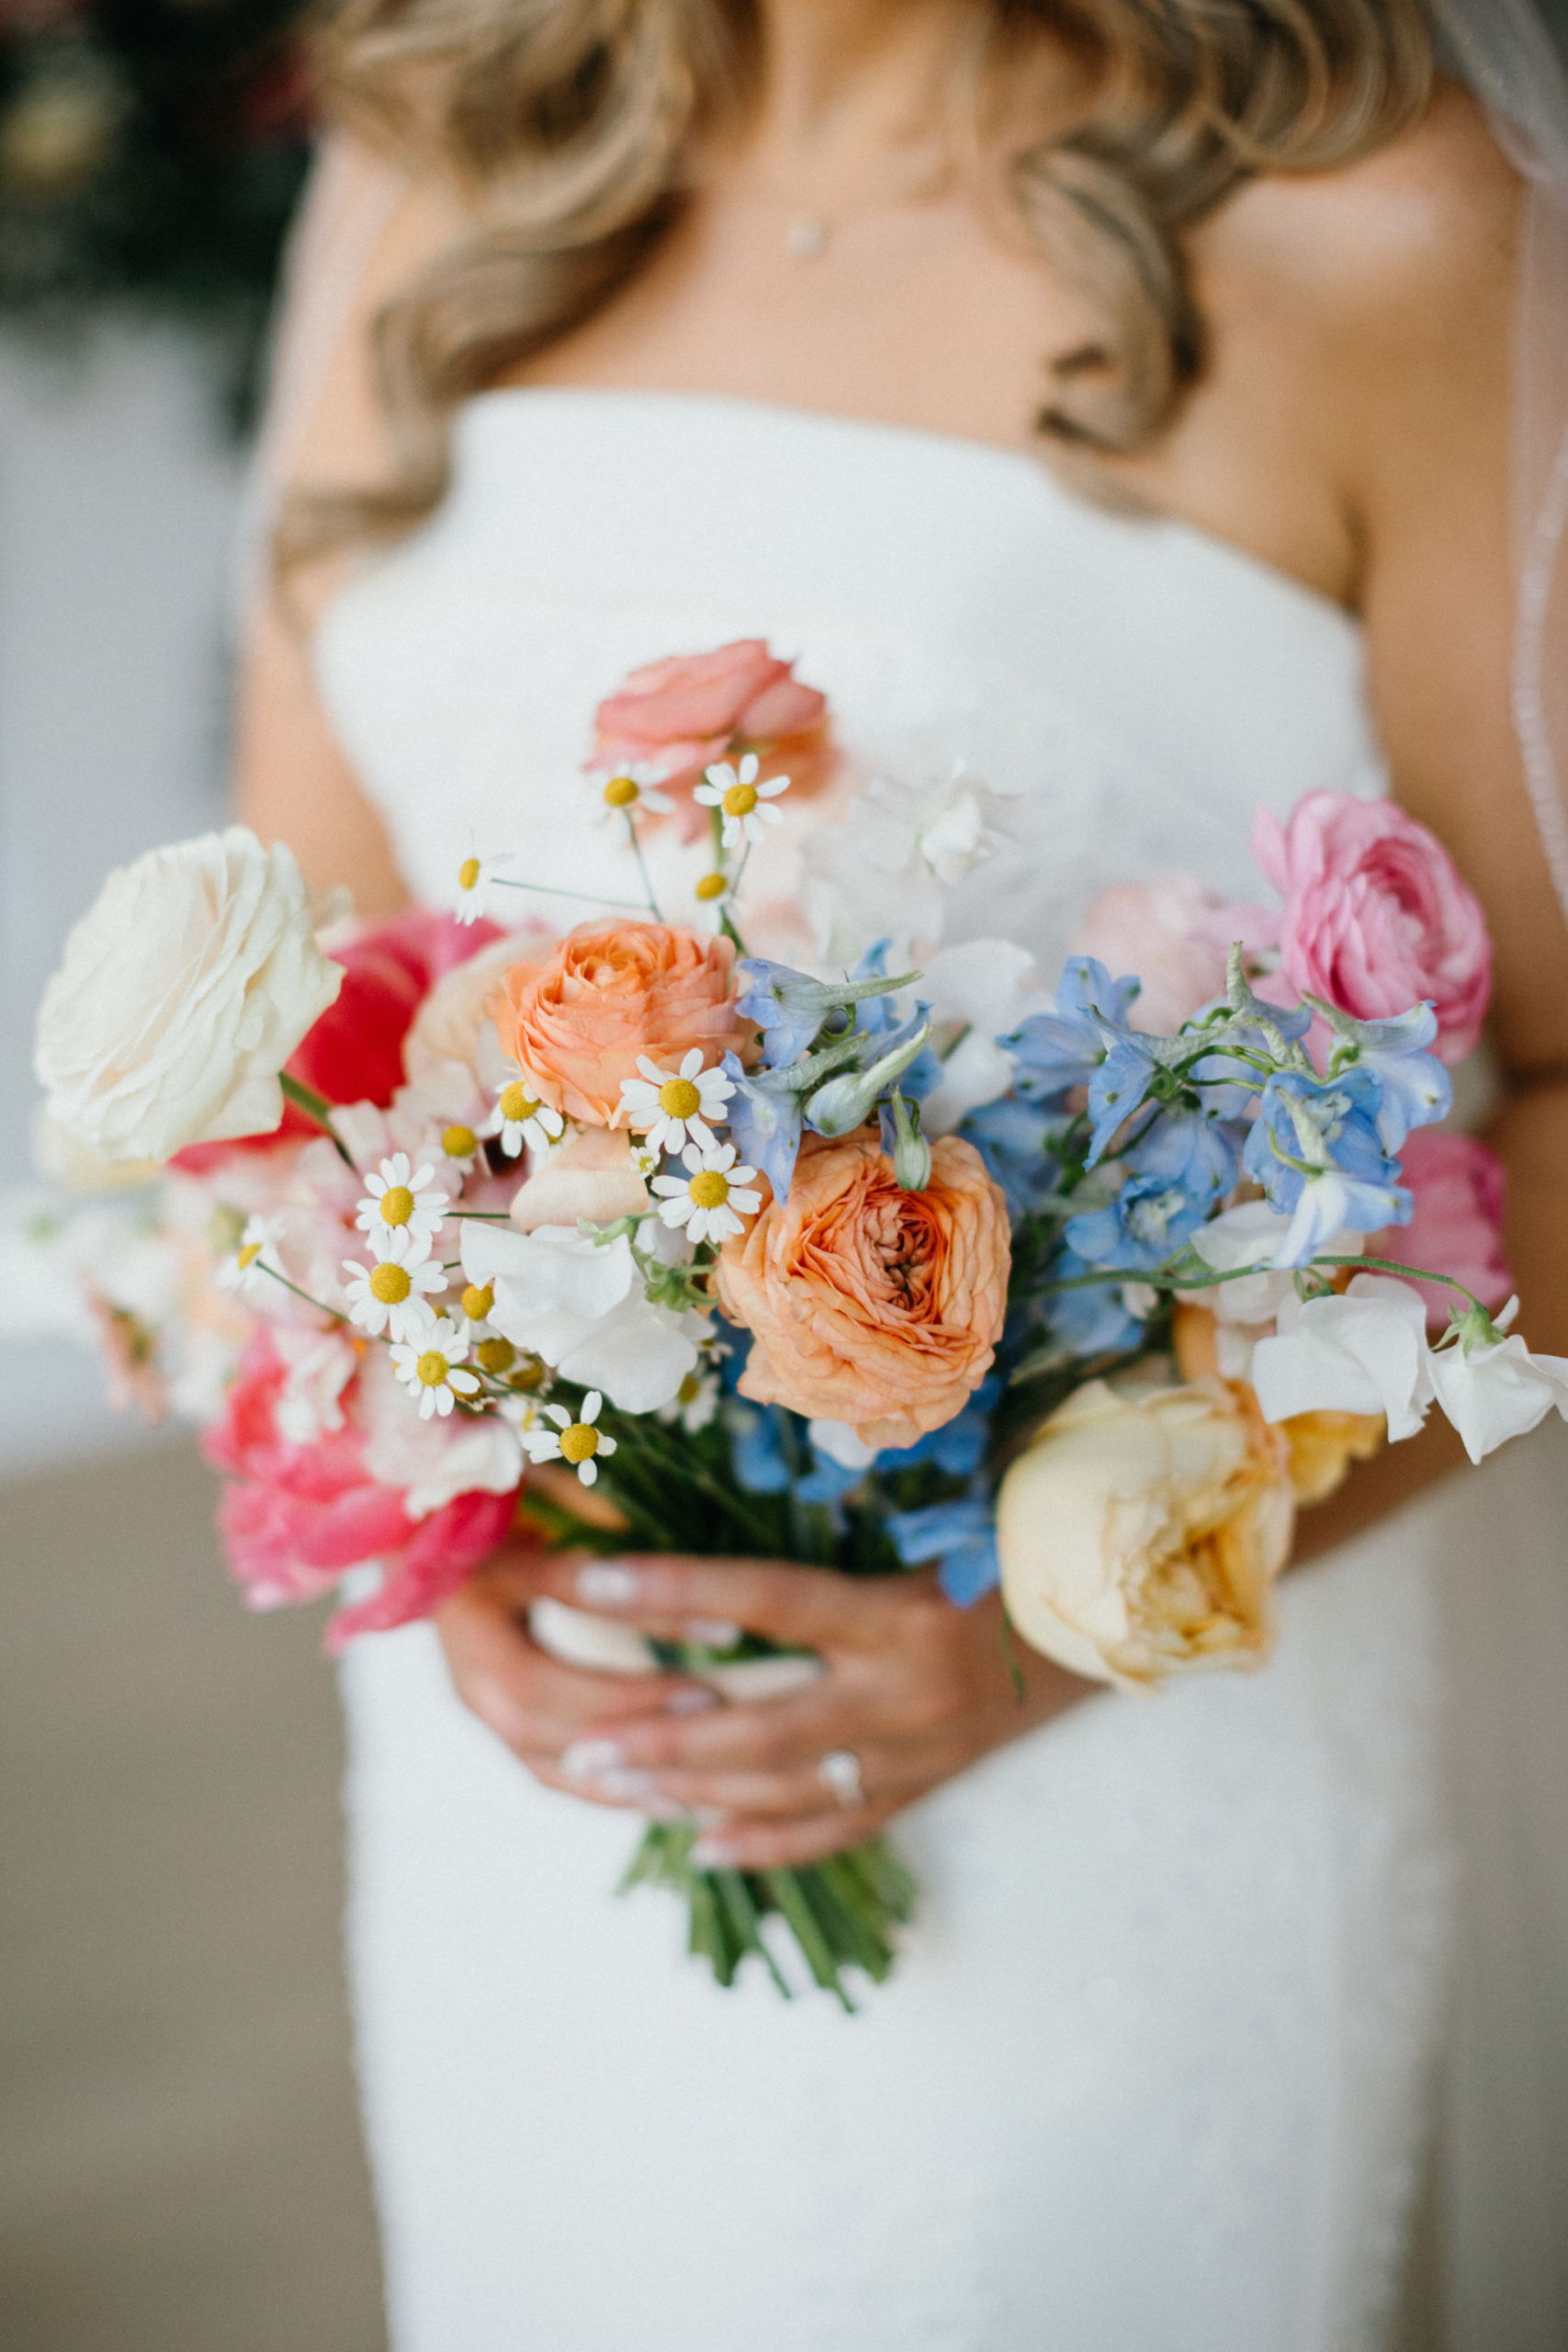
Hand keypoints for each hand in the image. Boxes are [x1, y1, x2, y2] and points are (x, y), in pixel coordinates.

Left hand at [435, 1545, 1091, 1868]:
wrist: (1131, 1617)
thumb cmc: (1028, 1540)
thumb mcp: (950, 1515)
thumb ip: (853, 1513)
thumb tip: (740, 1475)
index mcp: (904, 1614)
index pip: (764, 1598)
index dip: (670, 1592)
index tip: (585, 1580)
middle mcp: (905, 1695)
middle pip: (757, 1727)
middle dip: (658, 1740)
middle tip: (573, 1747)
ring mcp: (917, 1755)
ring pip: (783, 1789)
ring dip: (688, 1792)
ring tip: (606, 1787)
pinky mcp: (929, 1786)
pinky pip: (835, 1827)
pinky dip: (766, 1840)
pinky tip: (700, 1844)